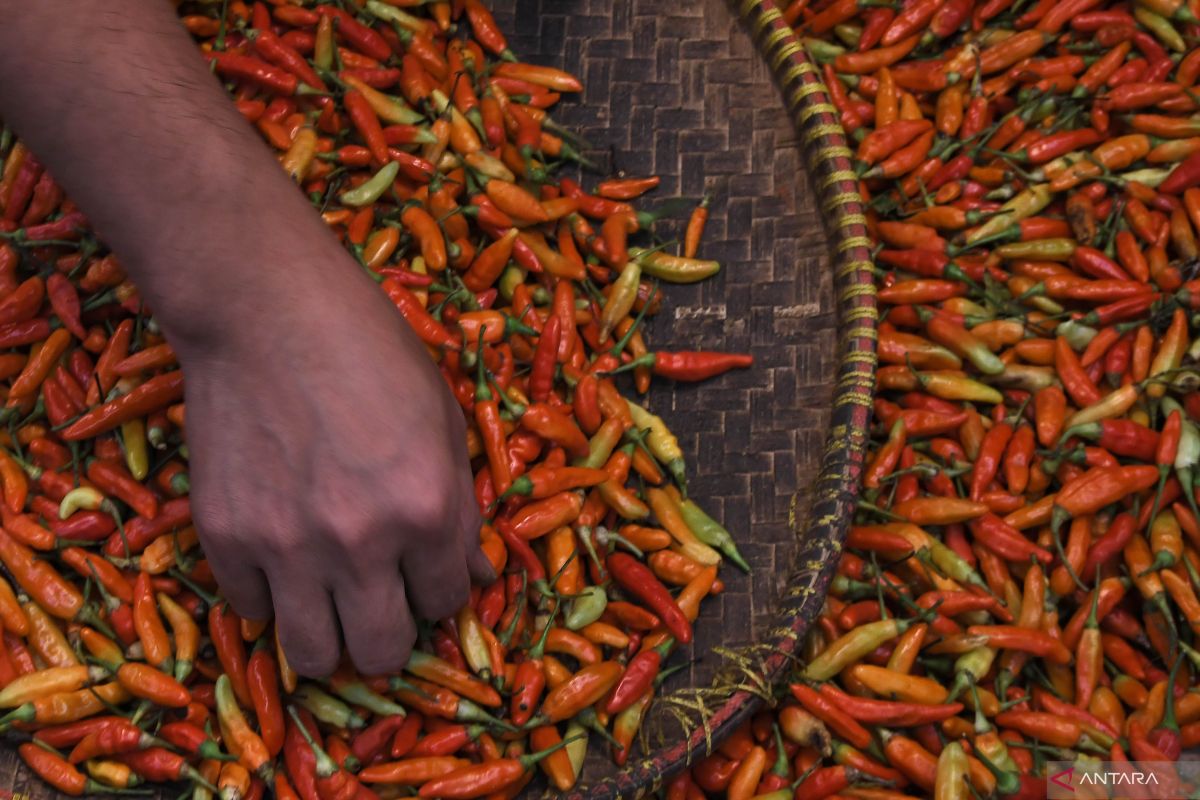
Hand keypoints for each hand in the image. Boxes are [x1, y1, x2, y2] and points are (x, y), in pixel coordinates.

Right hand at [178, 239, 492, 677]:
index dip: (439, 592)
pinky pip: (251, 613)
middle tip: (380, 605)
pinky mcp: (225, 536)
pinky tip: (281, 557)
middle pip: (382, 652)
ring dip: (328, 637)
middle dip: (390, 635)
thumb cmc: (370, 350)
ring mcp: (287, 545)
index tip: (423, 573)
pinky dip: (270, 596)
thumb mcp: (444, 420)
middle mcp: (363, 541)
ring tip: (329, 601)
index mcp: (429, 507)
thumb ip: (463, 508)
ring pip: (313, 657)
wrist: (266, 308)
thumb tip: (476, 579)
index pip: (447, 604)